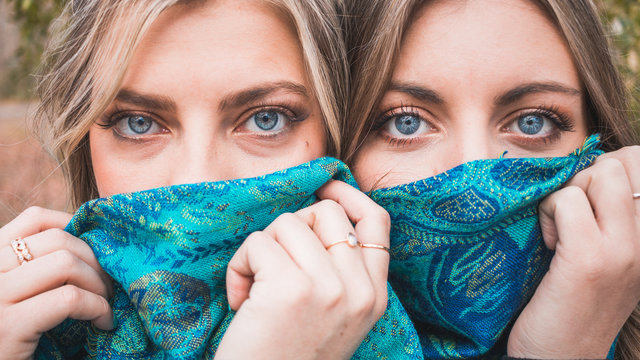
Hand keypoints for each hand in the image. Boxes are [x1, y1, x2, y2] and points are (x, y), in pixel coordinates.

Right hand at [0, 207, 113, 359]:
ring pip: (66, 264)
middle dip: (95, 259)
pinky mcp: (9, 326)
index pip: (35, 218)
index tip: (96, 252)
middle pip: (58, 239)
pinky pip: (69, 299)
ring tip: (106, 304)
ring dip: (98, 284)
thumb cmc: (19, 336)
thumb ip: (41, 265)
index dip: (75, 228)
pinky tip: (103, 322)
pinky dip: (97, 308)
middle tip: (108, 285)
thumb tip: (91, 238)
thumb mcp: (22, 291)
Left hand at [216, 181, 389, 359]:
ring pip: (287, 223)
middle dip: (290, 230)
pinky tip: (241, 300)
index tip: (325, 186)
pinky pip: (257, 243)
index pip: (377, 222)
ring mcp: (328, 288)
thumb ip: (340, 270)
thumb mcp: (334, 316)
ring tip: (255, 289)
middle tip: (275, 268)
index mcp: (374, 296)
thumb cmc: (288, 356)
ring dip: (261, 251)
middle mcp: (359, 290)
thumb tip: (320, 208)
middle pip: (325, 213)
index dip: (349, 195)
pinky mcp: (290, 289)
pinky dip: (240, 265)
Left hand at [508, 146, 639, 357]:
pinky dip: (548, 212)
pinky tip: (548, 245)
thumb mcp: (609, 257)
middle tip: (571, 214)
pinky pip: (566, 199)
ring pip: (600, 172)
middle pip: (625, 162)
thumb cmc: (577, 304)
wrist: (561, 358)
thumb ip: (612, 216)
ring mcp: (625, 250)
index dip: (609, 168)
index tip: (588, 201)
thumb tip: (593, 166)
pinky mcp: (590, 259)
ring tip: (560, 231)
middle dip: (587, 176)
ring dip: (567, 193)